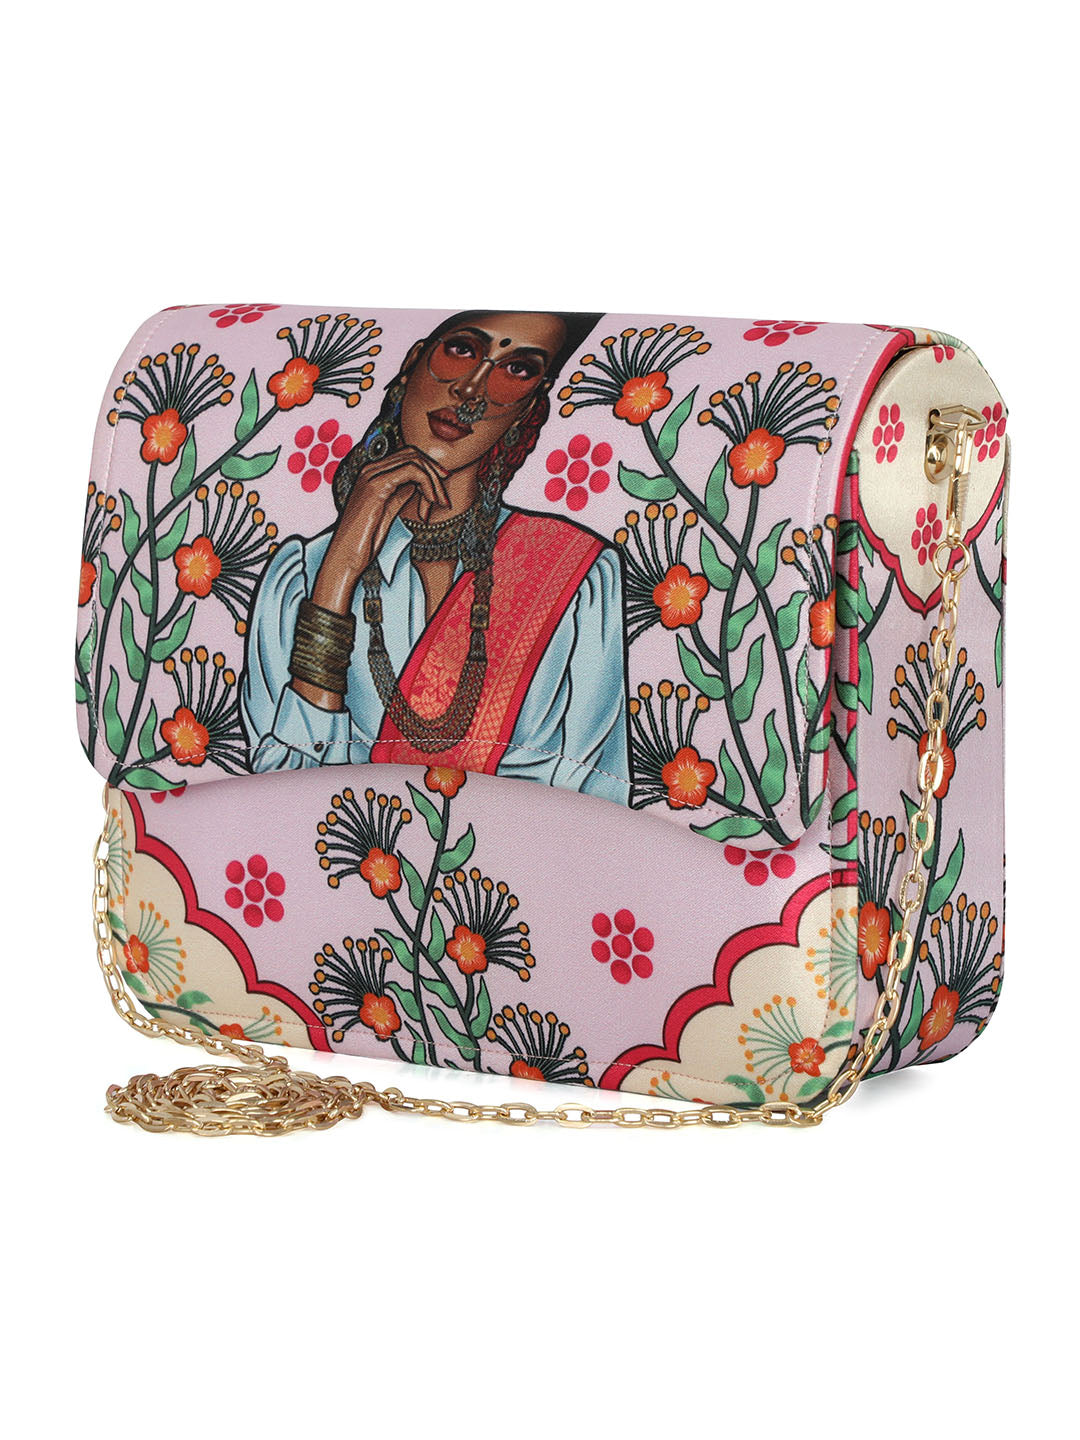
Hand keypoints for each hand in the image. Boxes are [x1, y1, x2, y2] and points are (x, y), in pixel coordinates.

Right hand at [312, 446, 450, 613]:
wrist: (345, 557)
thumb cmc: (363, 539)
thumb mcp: (388, 511)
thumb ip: (400, 493)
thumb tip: (418, 483)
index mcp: (371, 474)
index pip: (406, 456)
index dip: (428, 469)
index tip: (440, 491)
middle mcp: (370, 469)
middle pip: (412, 453)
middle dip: (434, 473)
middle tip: (444, 497)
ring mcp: (371, 475)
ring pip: (415, 460)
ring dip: (434, 481)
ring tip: (440, 503)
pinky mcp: (376, 487)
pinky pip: (412, 472)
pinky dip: (427, 485)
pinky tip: (430, 503)